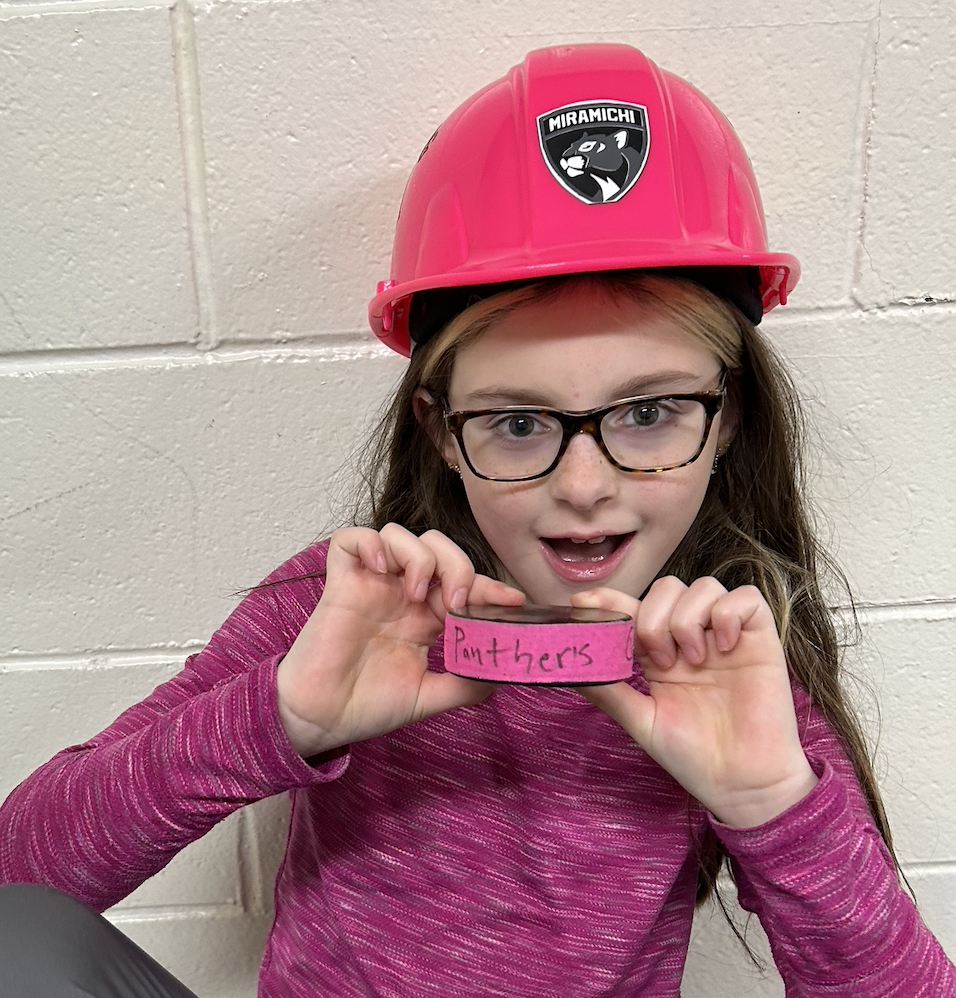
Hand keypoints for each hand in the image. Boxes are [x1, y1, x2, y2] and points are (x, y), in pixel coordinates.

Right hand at [276, 523, 523, 757]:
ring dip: (418, 557)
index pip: (463, 584)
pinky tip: (382, 571)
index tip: (513, 601)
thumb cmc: (368, 707)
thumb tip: (503, 671)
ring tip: (417, 594)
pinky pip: (351, 539)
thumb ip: (467, 684)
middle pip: (438, 547)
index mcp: (425, 616)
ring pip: (400, 534)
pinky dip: (372, 544)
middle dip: (458, 565)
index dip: (490, 586)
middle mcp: (401, 594)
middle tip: (456, 604)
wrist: (322, 721)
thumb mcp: (429, 697)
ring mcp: (371, 585)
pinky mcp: (340, 583)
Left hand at [572, 577, 817, 827]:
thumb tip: (569, 669)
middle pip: (667, 588)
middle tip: (659, 661)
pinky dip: (728, 614)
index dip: (609, 599)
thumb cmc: (694, 756)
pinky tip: (724, 647)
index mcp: (660, 653)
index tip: (581, 604)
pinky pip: (746, 598)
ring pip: (703, 587)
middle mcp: (692, 638)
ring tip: (691, 661)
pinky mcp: (760, 639)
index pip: (633, 609)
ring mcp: (726, 636)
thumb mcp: (641, 721)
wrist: (742, 785)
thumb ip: (609, 691)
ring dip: (687, 618)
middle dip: (653, 617)